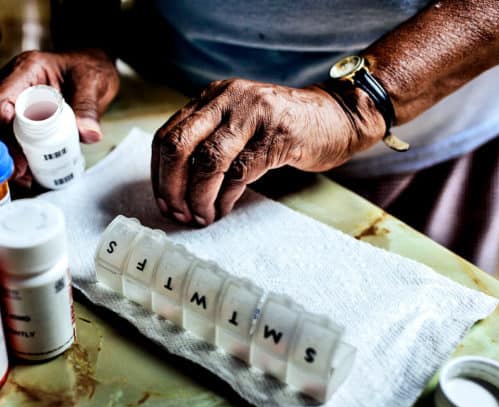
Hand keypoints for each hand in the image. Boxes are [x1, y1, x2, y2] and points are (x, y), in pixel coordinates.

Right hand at [0, 48, 119, 186]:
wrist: (88, 67)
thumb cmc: (86, 69)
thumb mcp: (93, 83)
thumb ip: (88, 108)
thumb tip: (88, 134)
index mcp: (26, 70)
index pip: (0, 100)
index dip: (3, 131)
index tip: (18, 157)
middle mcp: (9, 83)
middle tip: (18, 172)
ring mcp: (7, 100)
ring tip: (23, 176)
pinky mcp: (11, 115)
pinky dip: (8, 157)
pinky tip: (25, 172)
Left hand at [151, 78, 383, 224]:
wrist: (338, 116)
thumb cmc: (283, 127)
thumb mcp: (238, 122)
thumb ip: (208, 140)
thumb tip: (174, 188)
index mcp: (212, 97)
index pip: (168, 135)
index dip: (160, 174)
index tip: (165, 202)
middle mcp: (227, 100)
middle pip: (179, 146)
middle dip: (171, 187)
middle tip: (178, 214)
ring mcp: (253, 115)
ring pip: (208, 162)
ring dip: (198, 198)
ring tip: (201, 217)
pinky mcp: (277, 136)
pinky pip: (239, 173)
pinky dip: (225, 198)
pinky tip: (223, 209)